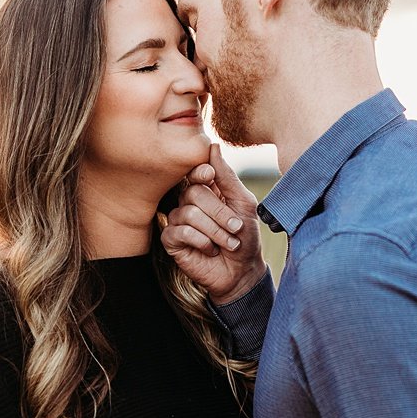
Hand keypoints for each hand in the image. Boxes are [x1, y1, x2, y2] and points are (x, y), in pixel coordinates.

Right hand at [160, 143, 265, 304]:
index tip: (209, 175)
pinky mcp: (171, 240)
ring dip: (214, 230)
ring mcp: (178, 220)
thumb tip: (213, 146)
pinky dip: (200, 241)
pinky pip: (179, 231)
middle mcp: (189, 202)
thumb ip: (227, 177)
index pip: (195, 171)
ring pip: (189, 213)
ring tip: (227, 243)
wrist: (242, 271)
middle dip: (220, 213)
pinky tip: (209, 250)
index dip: (201, 172)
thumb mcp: (244, 203)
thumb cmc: (245, 237)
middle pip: (194, 193)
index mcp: (207, 189)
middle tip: (235, 228)